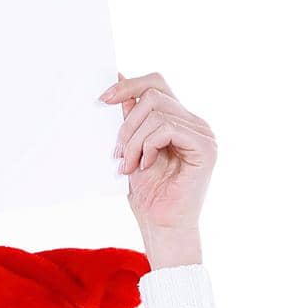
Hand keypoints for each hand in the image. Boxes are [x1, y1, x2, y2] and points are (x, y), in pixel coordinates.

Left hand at [101, 72, 215, 267]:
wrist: (162, 229)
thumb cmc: (149, 198)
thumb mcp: (132, 149)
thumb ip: (130, 117)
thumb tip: (118, 78)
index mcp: (180, 121)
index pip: (157, 84)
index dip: (129, 85)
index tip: (102, 99)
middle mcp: (195, 123)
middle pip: (154, 93)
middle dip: (127, 123)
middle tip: (117, 154)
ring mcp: (203, 134)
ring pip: (157, 111)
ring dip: (134, 140)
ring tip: (129, 166)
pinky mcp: (205, 147)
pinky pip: (167, 128)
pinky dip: (148, 146)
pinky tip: (146, 166)